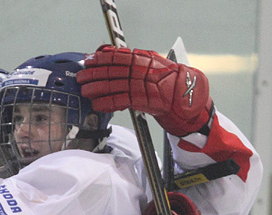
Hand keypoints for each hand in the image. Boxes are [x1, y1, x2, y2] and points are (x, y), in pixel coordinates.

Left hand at [78, 45, 213, 136]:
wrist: (189, 97)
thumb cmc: (170, 82)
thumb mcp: (153, 65)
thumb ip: (133, 60)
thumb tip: (108, 53)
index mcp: (146, 59)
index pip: (120, 56)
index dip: (102, 58)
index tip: (89, 60)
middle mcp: (145, 71)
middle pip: (114, 70)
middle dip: (95, 73)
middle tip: (81, 77)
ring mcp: (145, 86)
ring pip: (115, 85)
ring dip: (97, 89)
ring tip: (84, 91)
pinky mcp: (146, 102)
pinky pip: (122, 101)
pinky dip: (108, 102)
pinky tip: (97, 104)